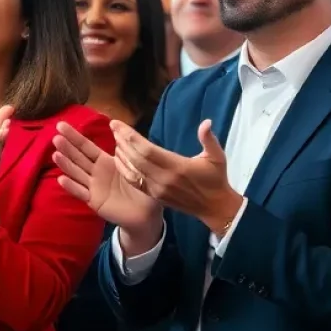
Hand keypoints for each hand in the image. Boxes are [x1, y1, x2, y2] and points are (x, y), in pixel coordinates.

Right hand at [52, 121, 161, 243]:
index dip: (74, 136)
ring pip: (77, 173)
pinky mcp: (94, 201)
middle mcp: (96, 172)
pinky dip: (71, 186)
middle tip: (55, 137)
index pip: (86, 146)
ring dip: (66, 164)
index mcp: (105, 161)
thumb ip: (127, 148)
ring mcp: (93, 187)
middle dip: (67, 147)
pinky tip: (61, 179)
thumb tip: (118, 127)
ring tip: (55, 155)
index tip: (60, 125)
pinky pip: (81, 193)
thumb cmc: (142, 187)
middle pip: (78, 158)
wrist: (146, 213)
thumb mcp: (137, 165)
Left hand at [112, 119, 242, 234]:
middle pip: (136, 158)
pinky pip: (134, 181)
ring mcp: (157, 189)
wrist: (214, 208)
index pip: (147, 150)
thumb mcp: (217, 157)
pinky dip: (124, 169)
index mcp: (177, 167)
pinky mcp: (154, 195)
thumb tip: (206, 122)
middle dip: (122, 141)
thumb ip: (209, 139)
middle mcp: (163, 178)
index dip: (130, 136)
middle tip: (113, 127)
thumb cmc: (215, 179)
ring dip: (121, 154)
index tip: (118, 124)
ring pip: (132, 170)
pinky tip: (119, 158)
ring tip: (115, 139)